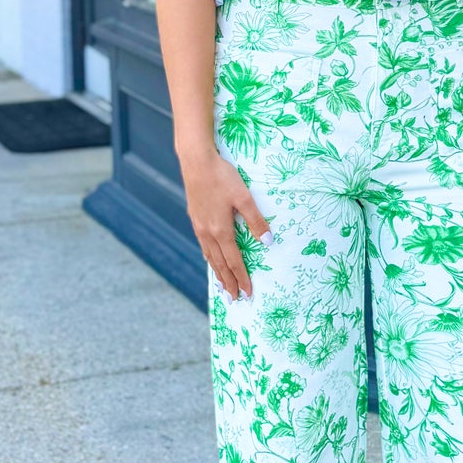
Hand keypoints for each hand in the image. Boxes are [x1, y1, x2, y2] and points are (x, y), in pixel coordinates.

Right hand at [180, 149, 269, 298]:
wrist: (196, 162)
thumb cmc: (222, 177)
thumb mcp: (244, 197)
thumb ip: (256, 220)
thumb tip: (268, 241)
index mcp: (221, 231)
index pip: (234, 262)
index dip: (242, 279)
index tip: (247, 294)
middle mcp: (208, 233)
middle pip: (220, 264)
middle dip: (228, 283)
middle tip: (234, 300)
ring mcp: (199, 226)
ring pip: (209, 256)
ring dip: (217, 273)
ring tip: (222, 287)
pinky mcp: (195, 218)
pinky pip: (203, 245)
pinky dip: (209, 257)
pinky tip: (210, 258)